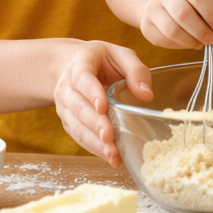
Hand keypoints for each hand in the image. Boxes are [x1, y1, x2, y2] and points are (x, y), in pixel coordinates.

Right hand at [53, 40, 153, 165]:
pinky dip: (93, 148)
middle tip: (109, 137)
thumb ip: (136, 71)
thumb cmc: (103, 60)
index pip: (83, 79)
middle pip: (78, 107)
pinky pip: (78, 136)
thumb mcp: (121, 55)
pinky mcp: (69, 121)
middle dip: (94, 124)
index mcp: (80, 64)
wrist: (74, 65)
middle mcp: (67, 86)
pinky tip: (110, 157)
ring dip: (94, 142)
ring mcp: (65, 106)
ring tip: (112, 154)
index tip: (103, 107)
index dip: (92, 93)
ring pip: (76, 125)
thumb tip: (147, 95)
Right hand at [139, 0, 212, 49]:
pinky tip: (188, 42)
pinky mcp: (146, 26)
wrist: (164, 4)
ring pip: (172, 30)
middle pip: (183, 13)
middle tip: (212, 39)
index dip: (211, 14)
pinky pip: (164, 40)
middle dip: (202, 31)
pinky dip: (180, 45)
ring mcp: (152, 8)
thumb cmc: (194, 3)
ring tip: (201, 42)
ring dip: (191, 41)